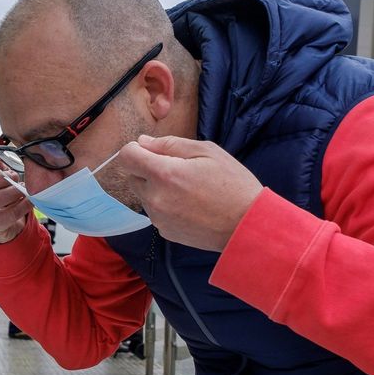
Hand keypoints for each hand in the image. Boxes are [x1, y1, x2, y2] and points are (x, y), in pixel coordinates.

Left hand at [112, 135, 262, 251]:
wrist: (247, 226)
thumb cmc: (233, 185)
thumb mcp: (206, 152)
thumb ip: (170, 144)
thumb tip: (143, 142)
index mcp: (164, 174)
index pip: (126, 157)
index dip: (135, 149)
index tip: (150, 150)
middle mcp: (155, 199)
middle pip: (132, 176)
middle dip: (148, 169)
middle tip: (178, 169)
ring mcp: (158, 219)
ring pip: (144, 195)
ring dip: (157, 188)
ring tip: (188, 189)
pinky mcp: (165, 232)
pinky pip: (156, 212)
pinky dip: (166, 206)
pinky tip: (190, 205)